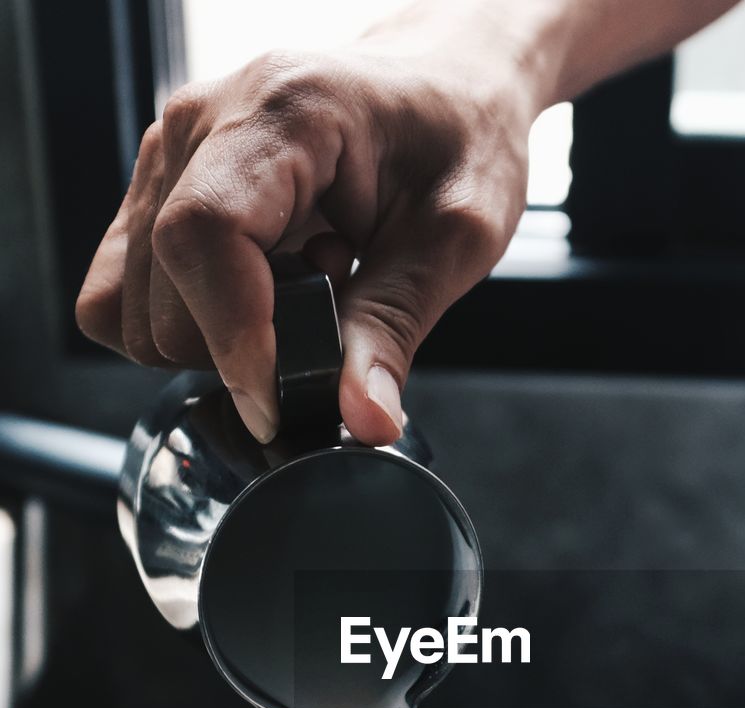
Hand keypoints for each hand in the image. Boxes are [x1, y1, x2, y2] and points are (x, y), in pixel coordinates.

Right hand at [75, 0, 549, 443]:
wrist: (441, 89)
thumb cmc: (454, 138)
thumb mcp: (455, 238)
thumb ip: (396, 329)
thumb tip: (362, 418)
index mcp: (283, 113)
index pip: (204, 235)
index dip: (234, 338)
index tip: (282, 400)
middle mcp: (203, 124)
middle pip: (164, 291)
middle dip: (240, 349)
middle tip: (328, 311)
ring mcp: (167, 158)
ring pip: (133, 310)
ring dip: (213, 338)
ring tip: (296, 291)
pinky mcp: (155, 194)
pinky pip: (125, 300)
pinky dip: (185, 328)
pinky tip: (255, 296)